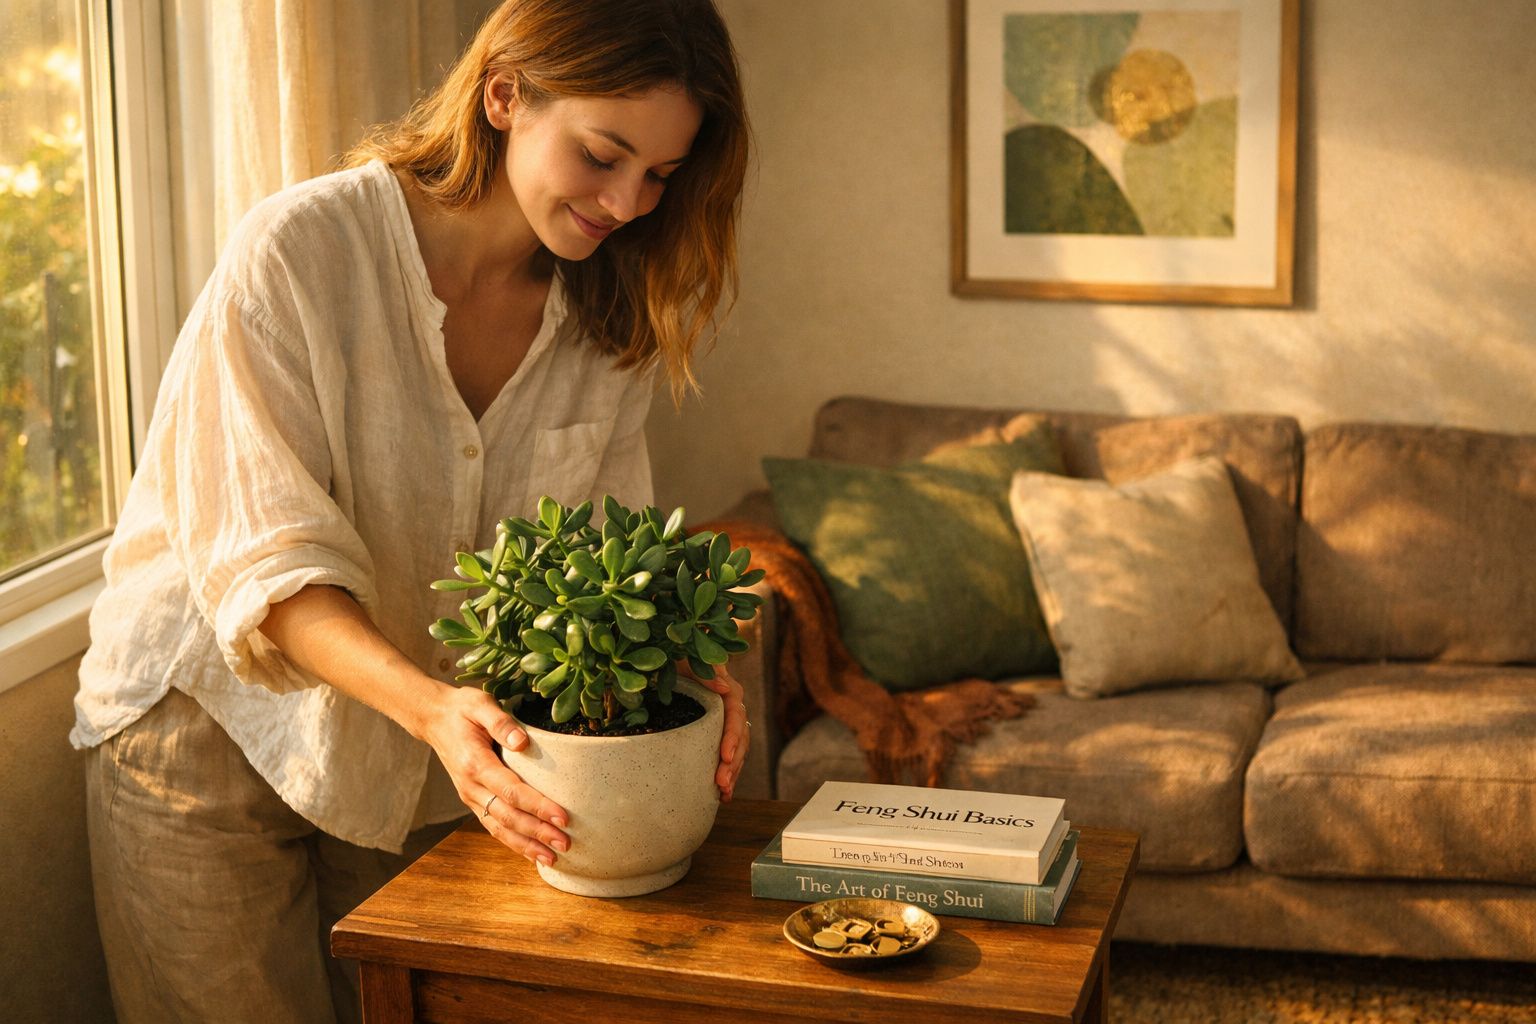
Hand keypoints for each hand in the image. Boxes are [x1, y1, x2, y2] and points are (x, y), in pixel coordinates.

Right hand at [417, 683, 570, 865]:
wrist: (433, 719)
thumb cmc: (461, 709)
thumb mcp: (479, 704)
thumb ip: (500, 722)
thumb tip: (522, 741)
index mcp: (475, 763)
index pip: (511, 790)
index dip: (537, 806)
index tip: (562, 817)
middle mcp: (471, 786)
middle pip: (508, 816)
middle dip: (537, 833)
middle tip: (566, 843)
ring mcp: (470, 796)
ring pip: (499, 828)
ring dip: (526, 845)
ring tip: (553, 858)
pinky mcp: (473, 800)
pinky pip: (493, 826)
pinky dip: (513, 842)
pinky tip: (532, 852)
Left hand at [681, 662, 749, 801]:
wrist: (676, 658)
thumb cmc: (681, 657)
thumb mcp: (689, 660)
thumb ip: (706, 672)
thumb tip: (725, 687)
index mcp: (728, 691)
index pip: (735, 717)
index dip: (732, 738)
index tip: (725, 757)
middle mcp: (733, 707)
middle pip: (740, 738)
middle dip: (733, 762)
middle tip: (722, 783)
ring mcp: (727, 722)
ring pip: (738, 750)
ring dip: (733, 772)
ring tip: (724, 793)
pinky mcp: (718, 733)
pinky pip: (730, 755)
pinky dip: (728, 773)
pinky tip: (723, 794)